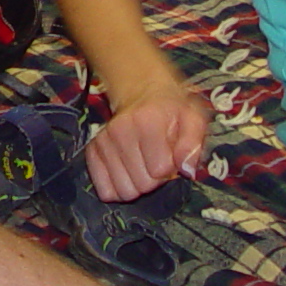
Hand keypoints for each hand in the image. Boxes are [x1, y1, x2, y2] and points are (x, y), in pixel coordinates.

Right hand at [87, 86, 210, 201]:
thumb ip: (192, 146)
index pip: (160, 170)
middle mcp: (120, 131)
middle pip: (143, 185)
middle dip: (155, 179)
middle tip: (157, 161)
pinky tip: (127, 172)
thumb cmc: (170, 111)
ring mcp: (103, 142)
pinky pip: (105, 192)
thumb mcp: (192, 120)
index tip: (170, 156)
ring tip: (143, 165)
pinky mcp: (92, 151)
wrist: (141, 93)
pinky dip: (118, 188)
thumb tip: (186, 171)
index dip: (170, 169)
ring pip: (124, 192)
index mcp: (147, 121)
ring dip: (137, 185)